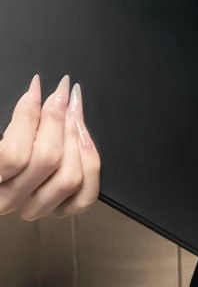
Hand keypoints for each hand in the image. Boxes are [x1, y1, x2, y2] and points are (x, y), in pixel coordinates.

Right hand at [0, 75, 100, 220]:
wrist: (3, 176)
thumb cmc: (4, 151)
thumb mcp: (2, 133)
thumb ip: (18, 118)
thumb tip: (36, 90)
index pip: (13, 155)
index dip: (28, 117)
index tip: (37, 87)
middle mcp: (12, 200)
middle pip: (47, 160)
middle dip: (58, 119)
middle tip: (62, 93)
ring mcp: (37, 207)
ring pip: (70, 177)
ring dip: (75, 137)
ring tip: (73, 111)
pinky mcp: (59, 209)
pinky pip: (85, 194)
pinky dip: (90, 164)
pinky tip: (85, 139)